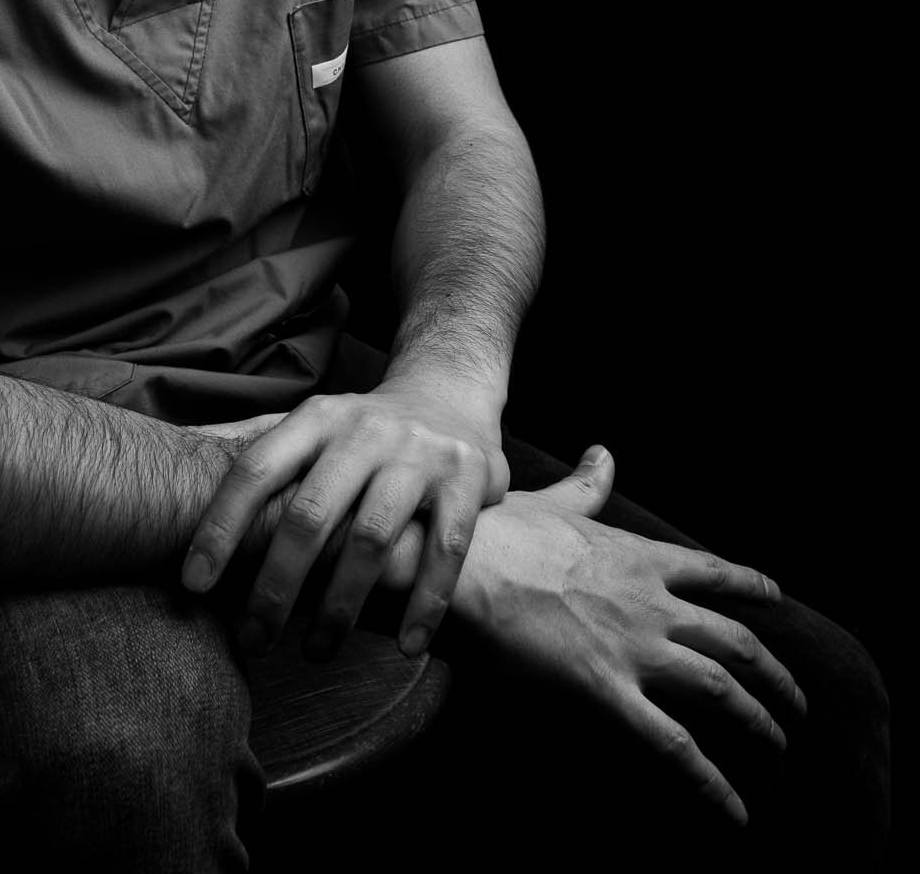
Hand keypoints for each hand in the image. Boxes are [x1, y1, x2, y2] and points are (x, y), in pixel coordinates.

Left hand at [182, 380, 508, 659]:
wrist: (450, 391)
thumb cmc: (360, 429)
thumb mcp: (311, 423)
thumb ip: (255, 449)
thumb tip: (171, 467)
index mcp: (316, 416)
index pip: (255, 469)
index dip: (219, 527)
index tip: (192, 586)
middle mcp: (364, 430)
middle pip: (310, 514)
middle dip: (276, 585)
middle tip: (253, 640)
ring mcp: (419, 453)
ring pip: (373, 540)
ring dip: (341, 606)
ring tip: (317, 652)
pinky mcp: (467, 481)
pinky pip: (444, 553)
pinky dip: (423, 605)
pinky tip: (405, 648)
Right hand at [444, 446, 806, 827]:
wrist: (466, 566)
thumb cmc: (499, 532)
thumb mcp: (553, 502)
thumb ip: (586, 486)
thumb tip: (604, 453)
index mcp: (638, 557)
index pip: (712, 571)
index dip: (750, 586)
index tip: (776, 598)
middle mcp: (652, 604)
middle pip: (735, 640)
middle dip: (774, 673)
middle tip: (795, 698)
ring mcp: (636, 650)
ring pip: (721, 689)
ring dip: (759, 719)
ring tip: (779, 741)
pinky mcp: (609, 692)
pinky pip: (674, 745)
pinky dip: (711, 782)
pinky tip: (734, 809)